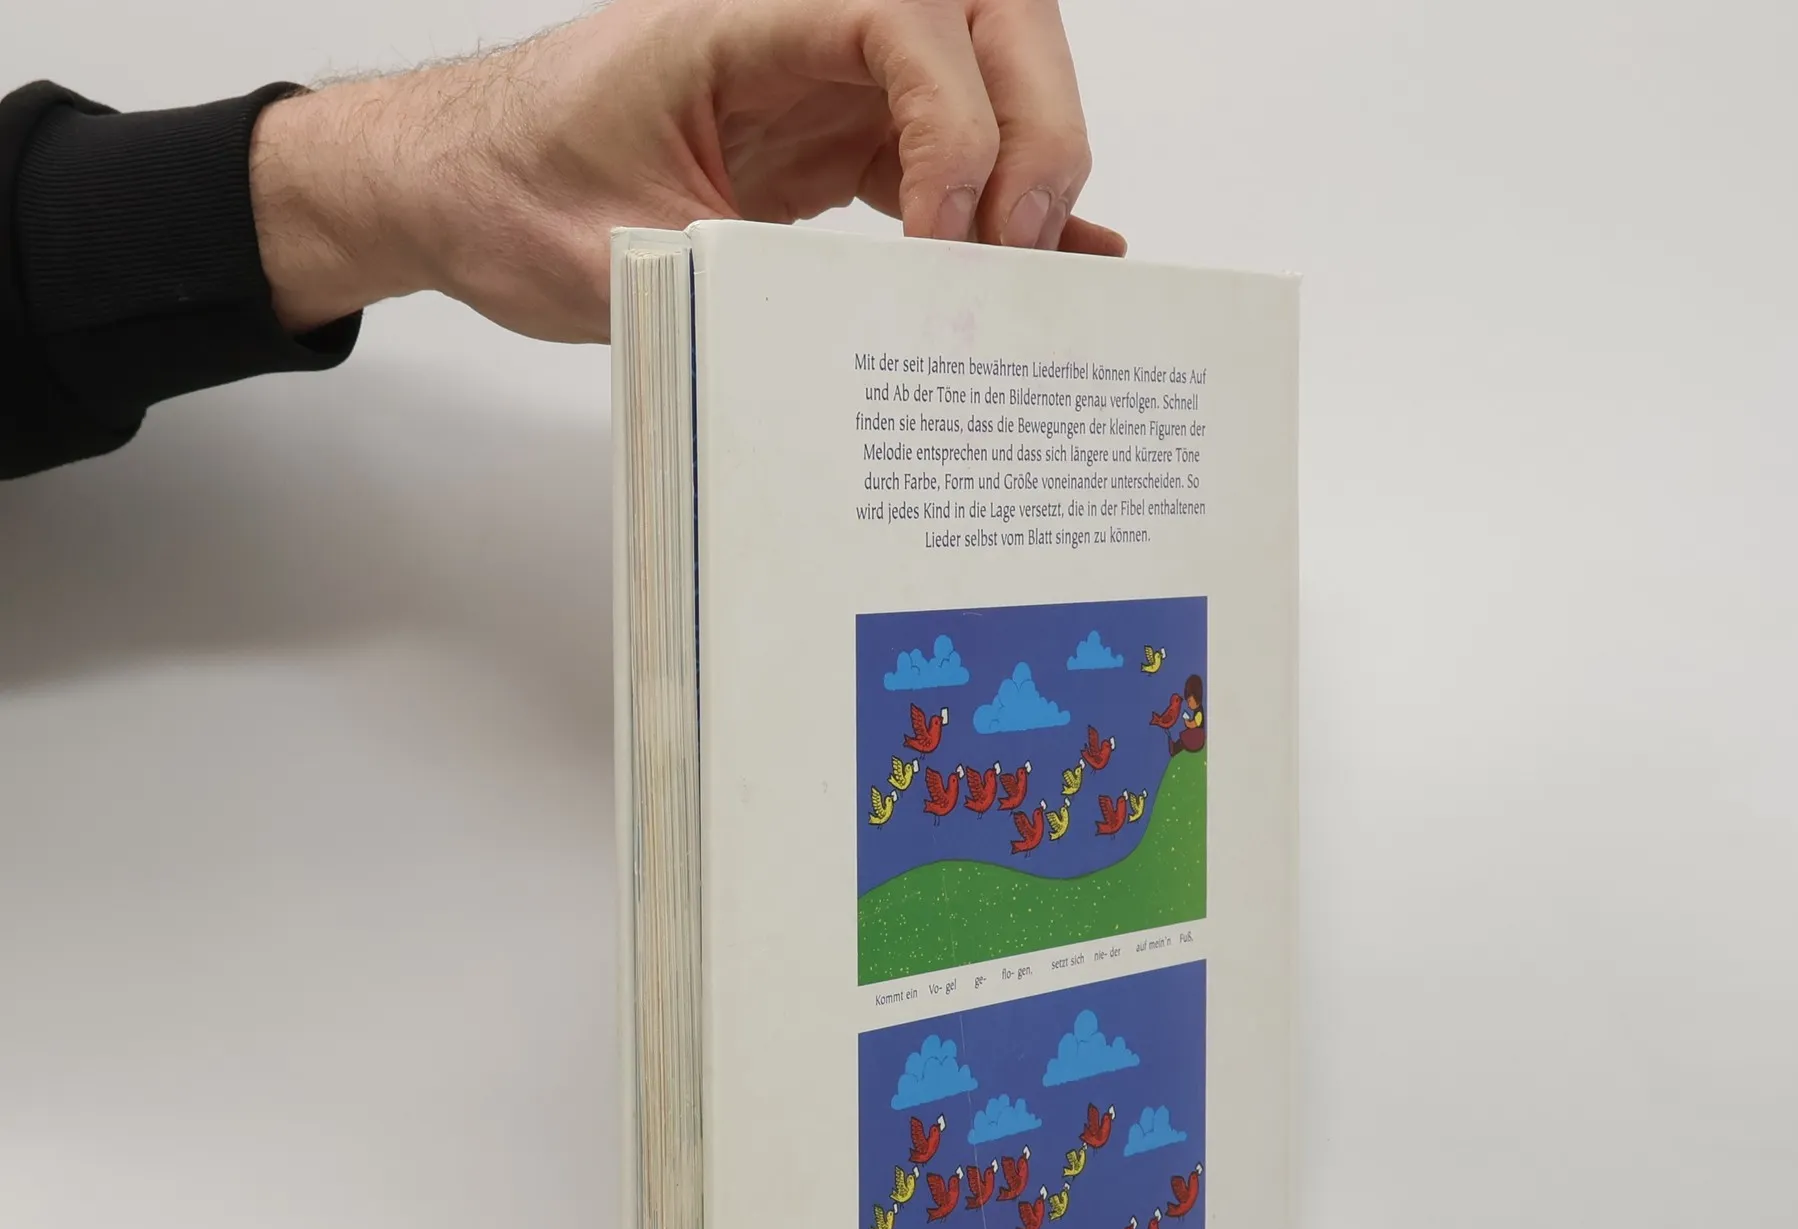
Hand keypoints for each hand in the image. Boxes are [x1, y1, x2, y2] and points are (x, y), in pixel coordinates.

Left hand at [251, 0, 1124, 342]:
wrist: (461, 182)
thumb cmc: (509, 191)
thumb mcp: (611, 256)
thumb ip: (733, 279)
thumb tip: (857, 337)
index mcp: (737, 21)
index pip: (900, 15)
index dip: (953, 121)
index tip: (943, 236)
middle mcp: (798, 29)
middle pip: (983, 14)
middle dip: (1031, 123)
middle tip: (1017, 249)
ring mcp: (827, 78)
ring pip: (986, 71)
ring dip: (1030, 160)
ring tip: (1029, 274)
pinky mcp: (836, 136)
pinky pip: (947, 149)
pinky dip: (1000, 201)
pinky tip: (1046, 263)